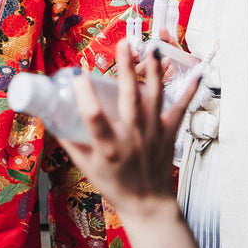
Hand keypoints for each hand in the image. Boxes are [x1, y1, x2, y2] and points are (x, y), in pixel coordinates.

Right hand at [56, 39, 198, 216]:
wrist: (147, 203)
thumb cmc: (113, 185)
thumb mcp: (85, 167)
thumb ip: (69, 140)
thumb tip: (50, 115)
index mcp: (108, 149)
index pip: (94, 119)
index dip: (85, 96)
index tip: (78, 75)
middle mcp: (132, 139)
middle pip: (129, 99)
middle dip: (126, 69)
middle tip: (123, 44)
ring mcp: (153, 135)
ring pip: (155, 98)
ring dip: (154, 71)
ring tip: (151, 49)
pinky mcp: (168, 134)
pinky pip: (180, 109)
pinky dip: (189, 91)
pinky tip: (197, 72)